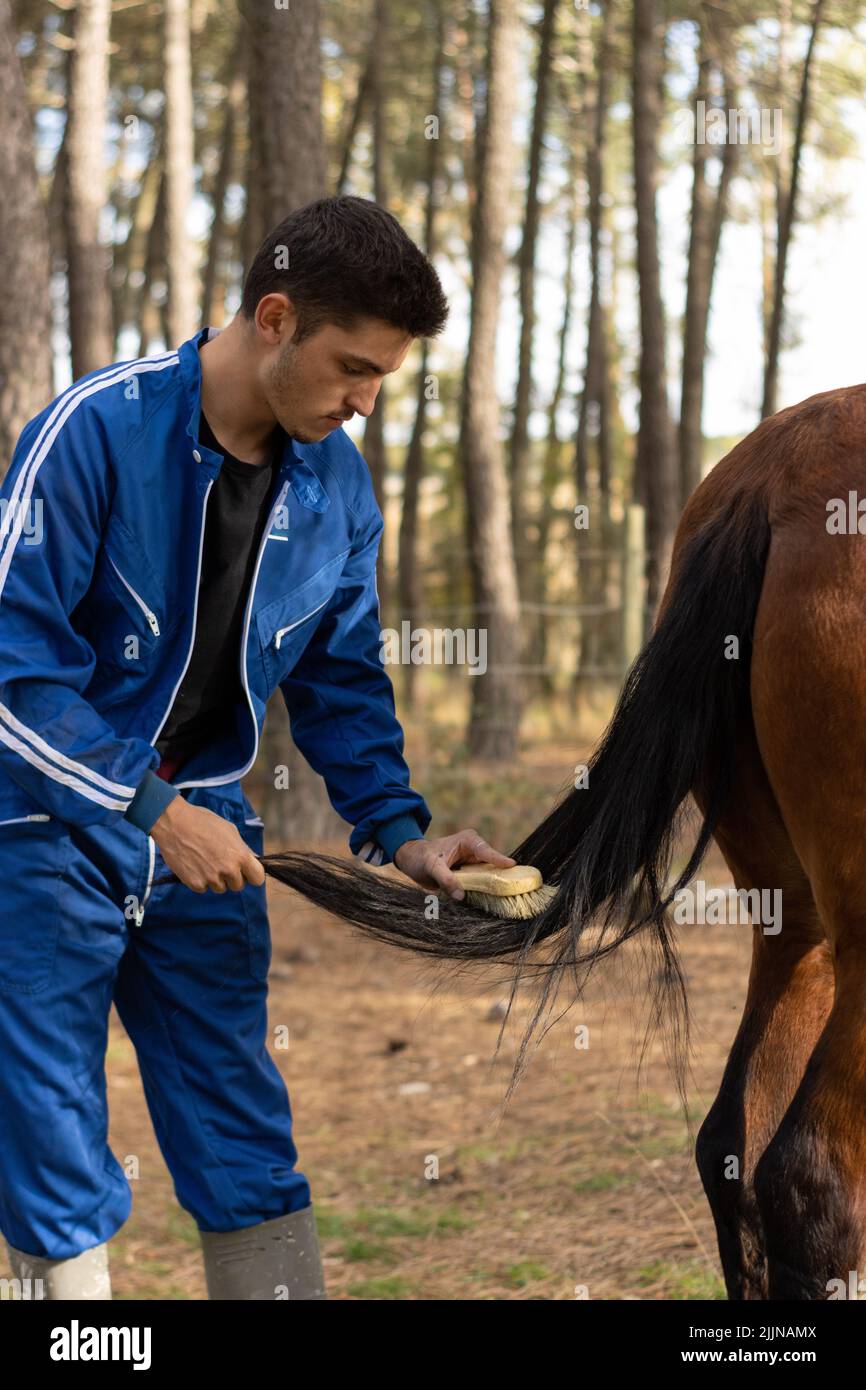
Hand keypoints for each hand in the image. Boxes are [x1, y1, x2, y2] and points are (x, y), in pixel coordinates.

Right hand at [151, 796, 265, 892]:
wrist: (174, 823)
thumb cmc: (203, 822)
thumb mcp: (229, 830)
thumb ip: (243, 848)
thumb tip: (253, 860)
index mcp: (240, 856)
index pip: (257, 879)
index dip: (252, 875)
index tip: (246, 872)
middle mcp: (228, 870)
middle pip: (239, 886)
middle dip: (232, 877)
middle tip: (220, 863)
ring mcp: (211, 878)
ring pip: (220, 888)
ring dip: (215, 879)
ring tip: (205, 860)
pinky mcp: (195, 884)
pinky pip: (204, 888)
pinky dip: (200, 880)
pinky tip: (194, 864)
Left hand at [393, 828, 515, 900]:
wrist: (413, 861)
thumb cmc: (421, 858)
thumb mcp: (431, 867)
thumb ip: (446, 879)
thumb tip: (461, 895)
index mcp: (468, 841)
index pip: (486, 851)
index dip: (499, 859)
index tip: (512, 866)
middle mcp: (475, 851)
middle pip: (493, 865)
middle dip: (502, 876)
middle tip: (516, 888)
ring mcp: (474, 864)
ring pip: (489, 876)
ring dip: (495, 886)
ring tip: (509, 898)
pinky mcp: (471, 875)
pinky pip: (481, 884)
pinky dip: (485, 892)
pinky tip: (494, 902)